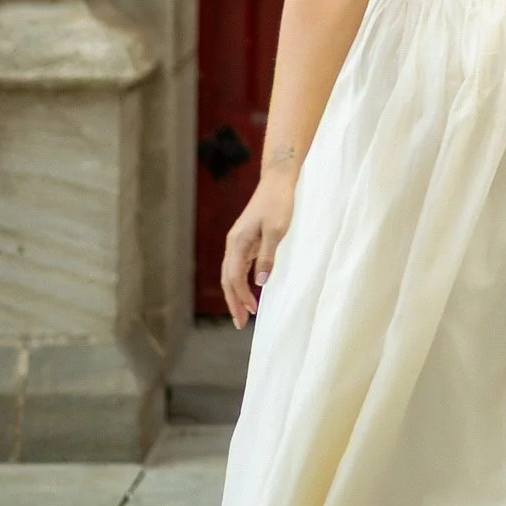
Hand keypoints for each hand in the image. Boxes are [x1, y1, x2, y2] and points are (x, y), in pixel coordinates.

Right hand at [219, 168, 297, 326]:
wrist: (276, 182)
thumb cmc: (278, 203)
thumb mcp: (276, 230)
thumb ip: (267, 256)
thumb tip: (260, 282)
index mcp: (238, 242)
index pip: (234, 277)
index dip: (241, 296)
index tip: (252, 312)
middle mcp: (234, 244)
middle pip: (227, 279)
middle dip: (233, 302)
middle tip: (240, 324)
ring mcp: (239, 242)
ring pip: (231, 274)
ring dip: (236, 294)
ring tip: (244, 313)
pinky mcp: (246, 240)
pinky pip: (239, 266)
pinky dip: (241, 282)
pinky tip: (249, 292)